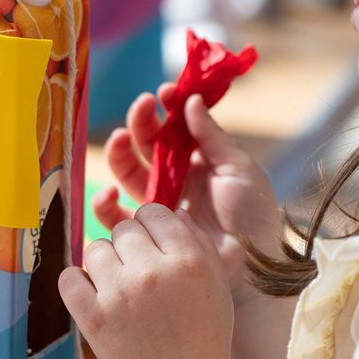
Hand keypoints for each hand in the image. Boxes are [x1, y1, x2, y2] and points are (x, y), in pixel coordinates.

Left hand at [59, 204, 233, 358]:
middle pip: (124, 228)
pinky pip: (69, 278)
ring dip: (105, 262)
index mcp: (186, 259)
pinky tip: (91, 291)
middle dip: (130, 244)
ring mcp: (119, 295)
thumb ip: (199, 242)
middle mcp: (152, 271)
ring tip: (117, 283)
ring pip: (95, 248)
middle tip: (138, 268)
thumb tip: (174, 212)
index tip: (152, 242)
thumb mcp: (217, 282)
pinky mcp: (93, 318)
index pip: (154, 211)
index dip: (152, 224)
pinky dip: (76, 281)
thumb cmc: (205, 334)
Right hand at [94, 86, 283, 304]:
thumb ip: (212, 136)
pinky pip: (117, 219)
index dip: (167, 109)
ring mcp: (162, 206)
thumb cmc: (253, 216)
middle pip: (148, 146)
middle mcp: (178, 181)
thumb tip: (191, 100)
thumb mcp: (239, 169)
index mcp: (201, 162)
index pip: (176, 129)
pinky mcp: (149, 235)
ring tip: (119, 138)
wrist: (252, 266)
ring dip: (119, 153)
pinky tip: (110, 193)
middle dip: (140, 122)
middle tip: (141, 106)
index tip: (163, 92)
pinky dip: (105, 205)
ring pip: (128, 174)